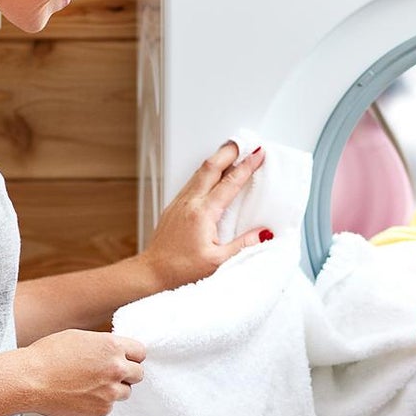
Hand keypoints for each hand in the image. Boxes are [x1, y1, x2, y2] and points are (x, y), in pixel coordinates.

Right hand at [21, 329, 145, 415]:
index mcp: (112, 347)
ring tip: (91, 386)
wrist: (29, 380)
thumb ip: (103, 345)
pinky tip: (81, 396)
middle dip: (126, 373)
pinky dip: (99, 403)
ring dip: (114, 389)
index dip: (131, 356)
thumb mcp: (80, 337)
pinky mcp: (100, 411)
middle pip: (138, 374)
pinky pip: (109, 407)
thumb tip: (116, 352)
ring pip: (125, 392)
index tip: (123, 359)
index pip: (141, 352)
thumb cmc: (48, 354)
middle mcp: (116, 369)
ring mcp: (110, 392)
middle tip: (108, 374)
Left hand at [140, 142, 269, 290]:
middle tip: (245, 143)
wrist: (152, 273)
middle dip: (229, 151)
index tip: (258, 155)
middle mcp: (189, 203)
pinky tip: (212, 176)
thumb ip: (243, 245)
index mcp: (202, 213)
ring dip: (217, 160)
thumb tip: (263, 234)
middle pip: (210, 167)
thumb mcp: (218, 262)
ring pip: (200, 172)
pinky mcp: (174, 208)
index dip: (246, 167)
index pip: (229, 183)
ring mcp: (179, 203)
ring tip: (231, 153)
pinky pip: (192, 182)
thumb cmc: (180, 270)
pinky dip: (207, 173)